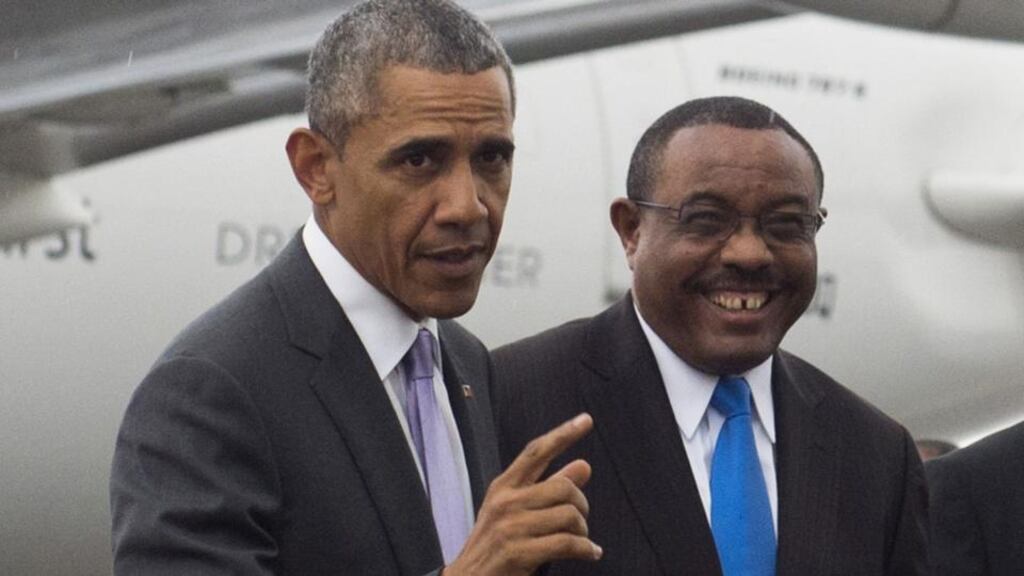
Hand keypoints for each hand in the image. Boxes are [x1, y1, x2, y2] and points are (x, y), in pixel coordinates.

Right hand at [444, 413, 601, 575]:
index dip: (563, 434)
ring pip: (568, 515)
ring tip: (581, 541)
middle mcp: (505, 502)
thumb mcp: (515, 512)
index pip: (536, 452)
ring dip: (583, 531)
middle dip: (581, 505)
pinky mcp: (518, 553)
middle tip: (581, 520)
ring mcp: (510, 527)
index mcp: (503, 487)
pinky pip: (567, 543)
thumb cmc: (495, 547)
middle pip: (563, 487)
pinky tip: (590, 554)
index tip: (586, 420)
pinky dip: (586, 550)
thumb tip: (583, 465)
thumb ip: (548, 488)